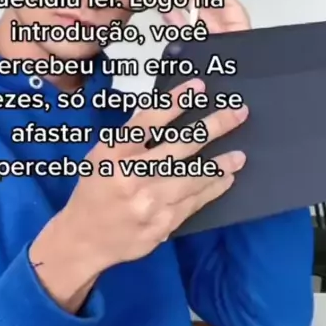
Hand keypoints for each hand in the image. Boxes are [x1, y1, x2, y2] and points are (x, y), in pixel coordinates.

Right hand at [58, 79, 247, 271]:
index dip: (175, 101)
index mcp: (114, 153)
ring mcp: (149, 202)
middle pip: (180, 146)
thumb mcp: (102, 156)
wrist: (85, 238)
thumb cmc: (95, 190)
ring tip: (240, 155)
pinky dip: (212, 188)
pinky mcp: (162, 224)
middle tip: (238, 113)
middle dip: (214, 126)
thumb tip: (168, 112)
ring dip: (220, 164)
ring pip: (194, 176)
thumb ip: (131, 138)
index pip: (149, 120)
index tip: (198, 87)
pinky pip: (194, 202)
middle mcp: (132, 176)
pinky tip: (226, 179)